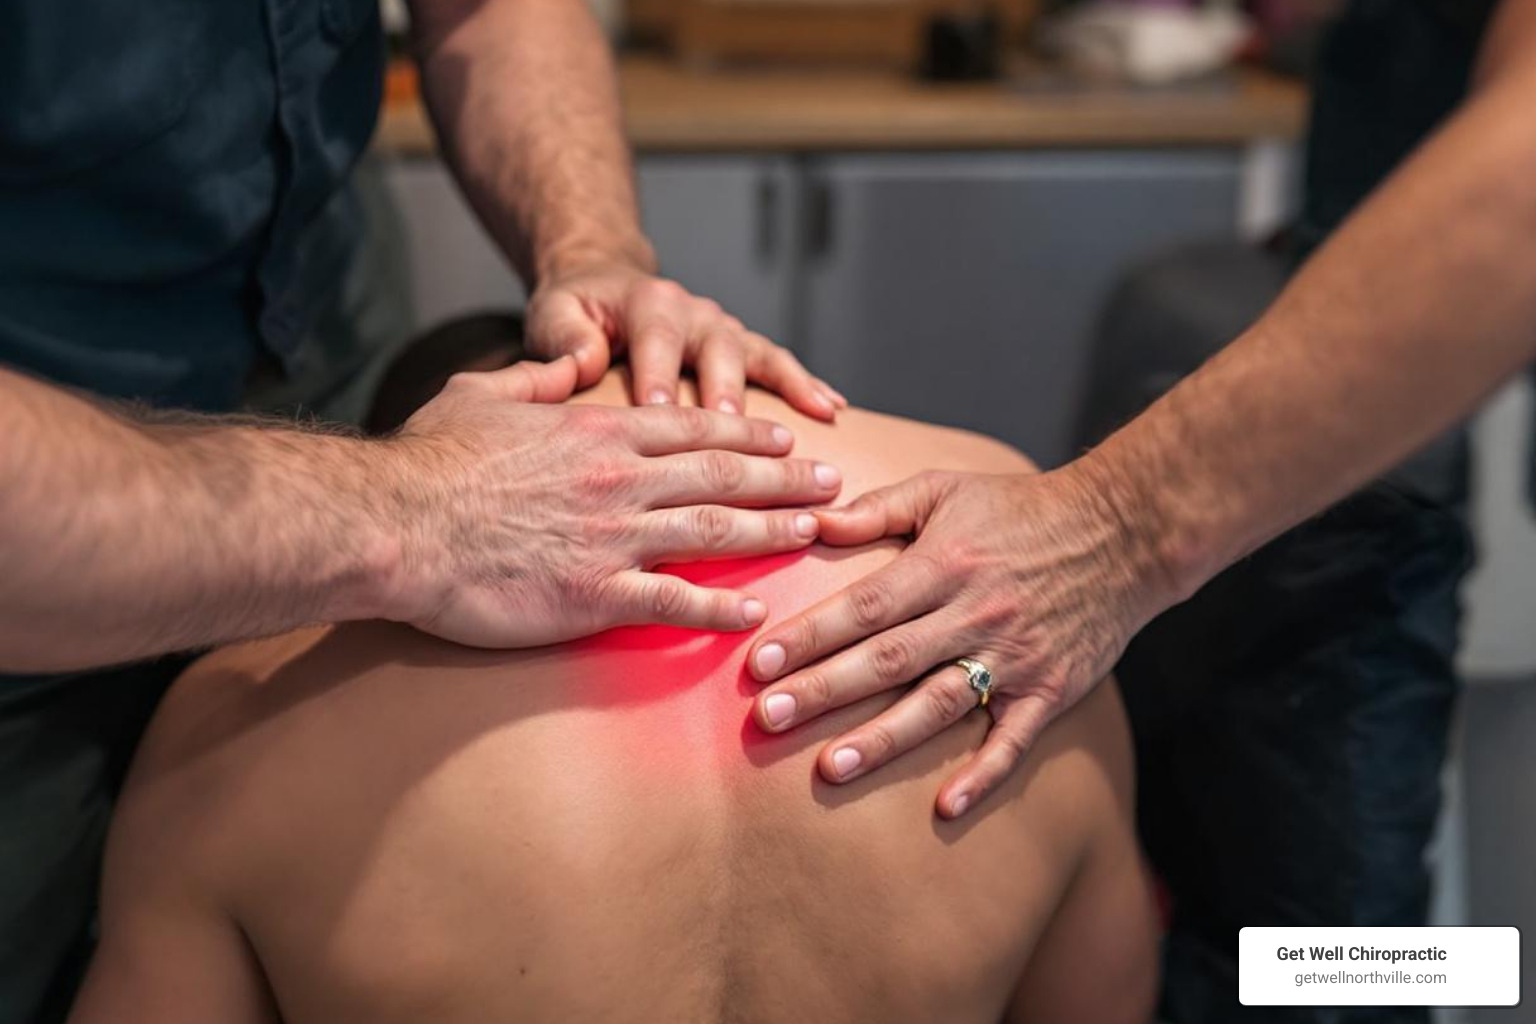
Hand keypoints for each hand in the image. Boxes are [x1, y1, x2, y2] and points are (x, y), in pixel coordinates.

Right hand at [374, 356, 843, 647]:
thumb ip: (535, 376)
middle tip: (833, 482)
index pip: (693, 427)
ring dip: (772, 531)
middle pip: (723, 474)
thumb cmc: (427, 462)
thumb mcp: (479, 393)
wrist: (395, 524)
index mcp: (597, 430)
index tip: (786, 437)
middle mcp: (620, 479)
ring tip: (815, 532)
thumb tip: (570, 364)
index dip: (746, 432)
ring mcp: (614, 538)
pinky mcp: (595, 595)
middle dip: (785, 477)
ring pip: (715, 530)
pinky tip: (756, 615)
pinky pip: (675, 603)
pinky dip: (721, 609)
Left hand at [525, 262, 846, 419]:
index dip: (659, 377)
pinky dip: (806, 384)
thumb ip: (564, 336)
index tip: (659, 415)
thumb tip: (582, 361)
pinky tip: (831, 409)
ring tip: (799, 428)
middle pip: (717, 351)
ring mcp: (723, 329)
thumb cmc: (578, 312)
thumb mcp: (554, 314)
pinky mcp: (742, 347)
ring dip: (780, 391)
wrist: (606, 286)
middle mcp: (694, 311)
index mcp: (648, 302)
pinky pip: (779, 363)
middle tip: (731, 429)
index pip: (656, 340)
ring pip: (756, 357)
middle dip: (725, 391)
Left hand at [744, 465, 1172, 817]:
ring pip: (938, 704)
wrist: (1124, 531)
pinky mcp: (1050, 690)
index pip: (865, 607)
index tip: (758, 664)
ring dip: (883, 739)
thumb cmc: (1021, 508)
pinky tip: (944, 808)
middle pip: (888, 660)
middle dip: (824, 691)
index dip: (811, 636)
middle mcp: (974, 613)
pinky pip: (1014, 741)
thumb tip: (813, 523)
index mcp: (944, 564)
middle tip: (768, 719)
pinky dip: (983, 776)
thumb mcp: (946, 488)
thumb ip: (878, 507)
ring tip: (829, 768)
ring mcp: (1014, 657)